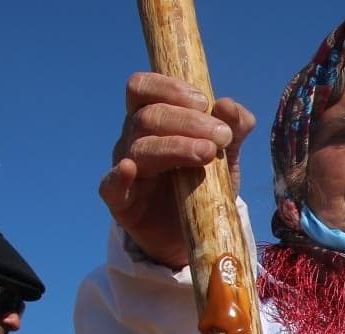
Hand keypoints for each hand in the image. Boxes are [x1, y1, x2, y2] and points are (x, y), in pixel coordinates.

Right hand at [99, 72, 258, 270]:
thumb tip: (230, 106)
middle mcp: (134, 139)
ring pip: (139, 147)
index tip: (204, 101)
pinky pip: (110, 185)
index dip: (169, 88)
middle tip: (221, 135)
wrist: (198, 234)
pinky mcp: (121, 201)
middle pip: (147, 117)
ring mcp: (125, 169)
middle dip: (187, 121)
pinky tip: (131, 169)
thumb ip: (234, 130)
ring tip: (208, 153)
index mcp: (153, 120)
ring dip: (175, 146)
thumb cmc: (205, 186)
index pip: (144, 88)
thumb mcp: (226, 156)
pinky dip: (119, 176)